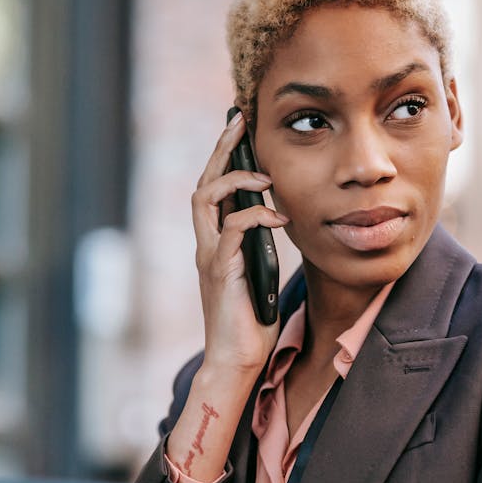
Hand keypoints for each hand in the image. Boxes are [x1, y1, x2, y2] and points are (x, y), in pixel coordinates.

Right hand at [192, 111, 288, 377]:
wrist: (237, 360)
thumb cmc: (251, 323)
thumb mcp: (260, 274)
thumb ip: (259, 247)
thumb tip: (277, 221)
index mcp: (214, 244)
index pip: (212, 191)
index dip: (223, 159)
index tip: (240, 131)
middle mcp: (206, 245)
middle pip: (203, 184)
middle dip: (221, 150)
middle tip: (239, 122)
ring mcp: (210, 257)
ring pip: (205, 199)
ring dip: (234, 180)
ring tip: (263, 175)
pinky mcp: (221, 271)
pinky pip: (232, 230)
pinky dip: (255, 216)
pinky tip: (278, 216)